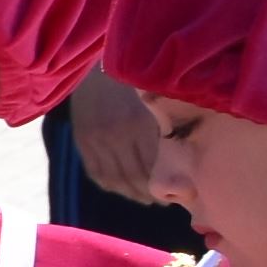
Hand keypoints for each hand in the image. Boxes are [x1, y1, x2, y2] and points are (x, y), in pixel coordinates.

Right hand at [60, 70, 169, 202]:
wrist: (92, 66)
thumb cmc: (131, 81)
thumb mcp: (153, 97)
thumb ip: (166, 122)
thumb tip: (182, 154)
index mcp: (140, 122)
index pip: (155, 165)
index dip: (166, 181)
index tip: (178, 189)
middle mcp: (118, 134)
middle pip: (136, 176)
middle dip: (151, 192)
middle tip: (164, 201)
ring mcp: (99, 140)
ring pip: (117, 179)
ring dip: (132, 193)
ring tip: (145, 197)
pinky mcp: (83, 141)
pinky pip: (98, 173)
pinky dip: (112, 185)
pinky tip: (123, 187)